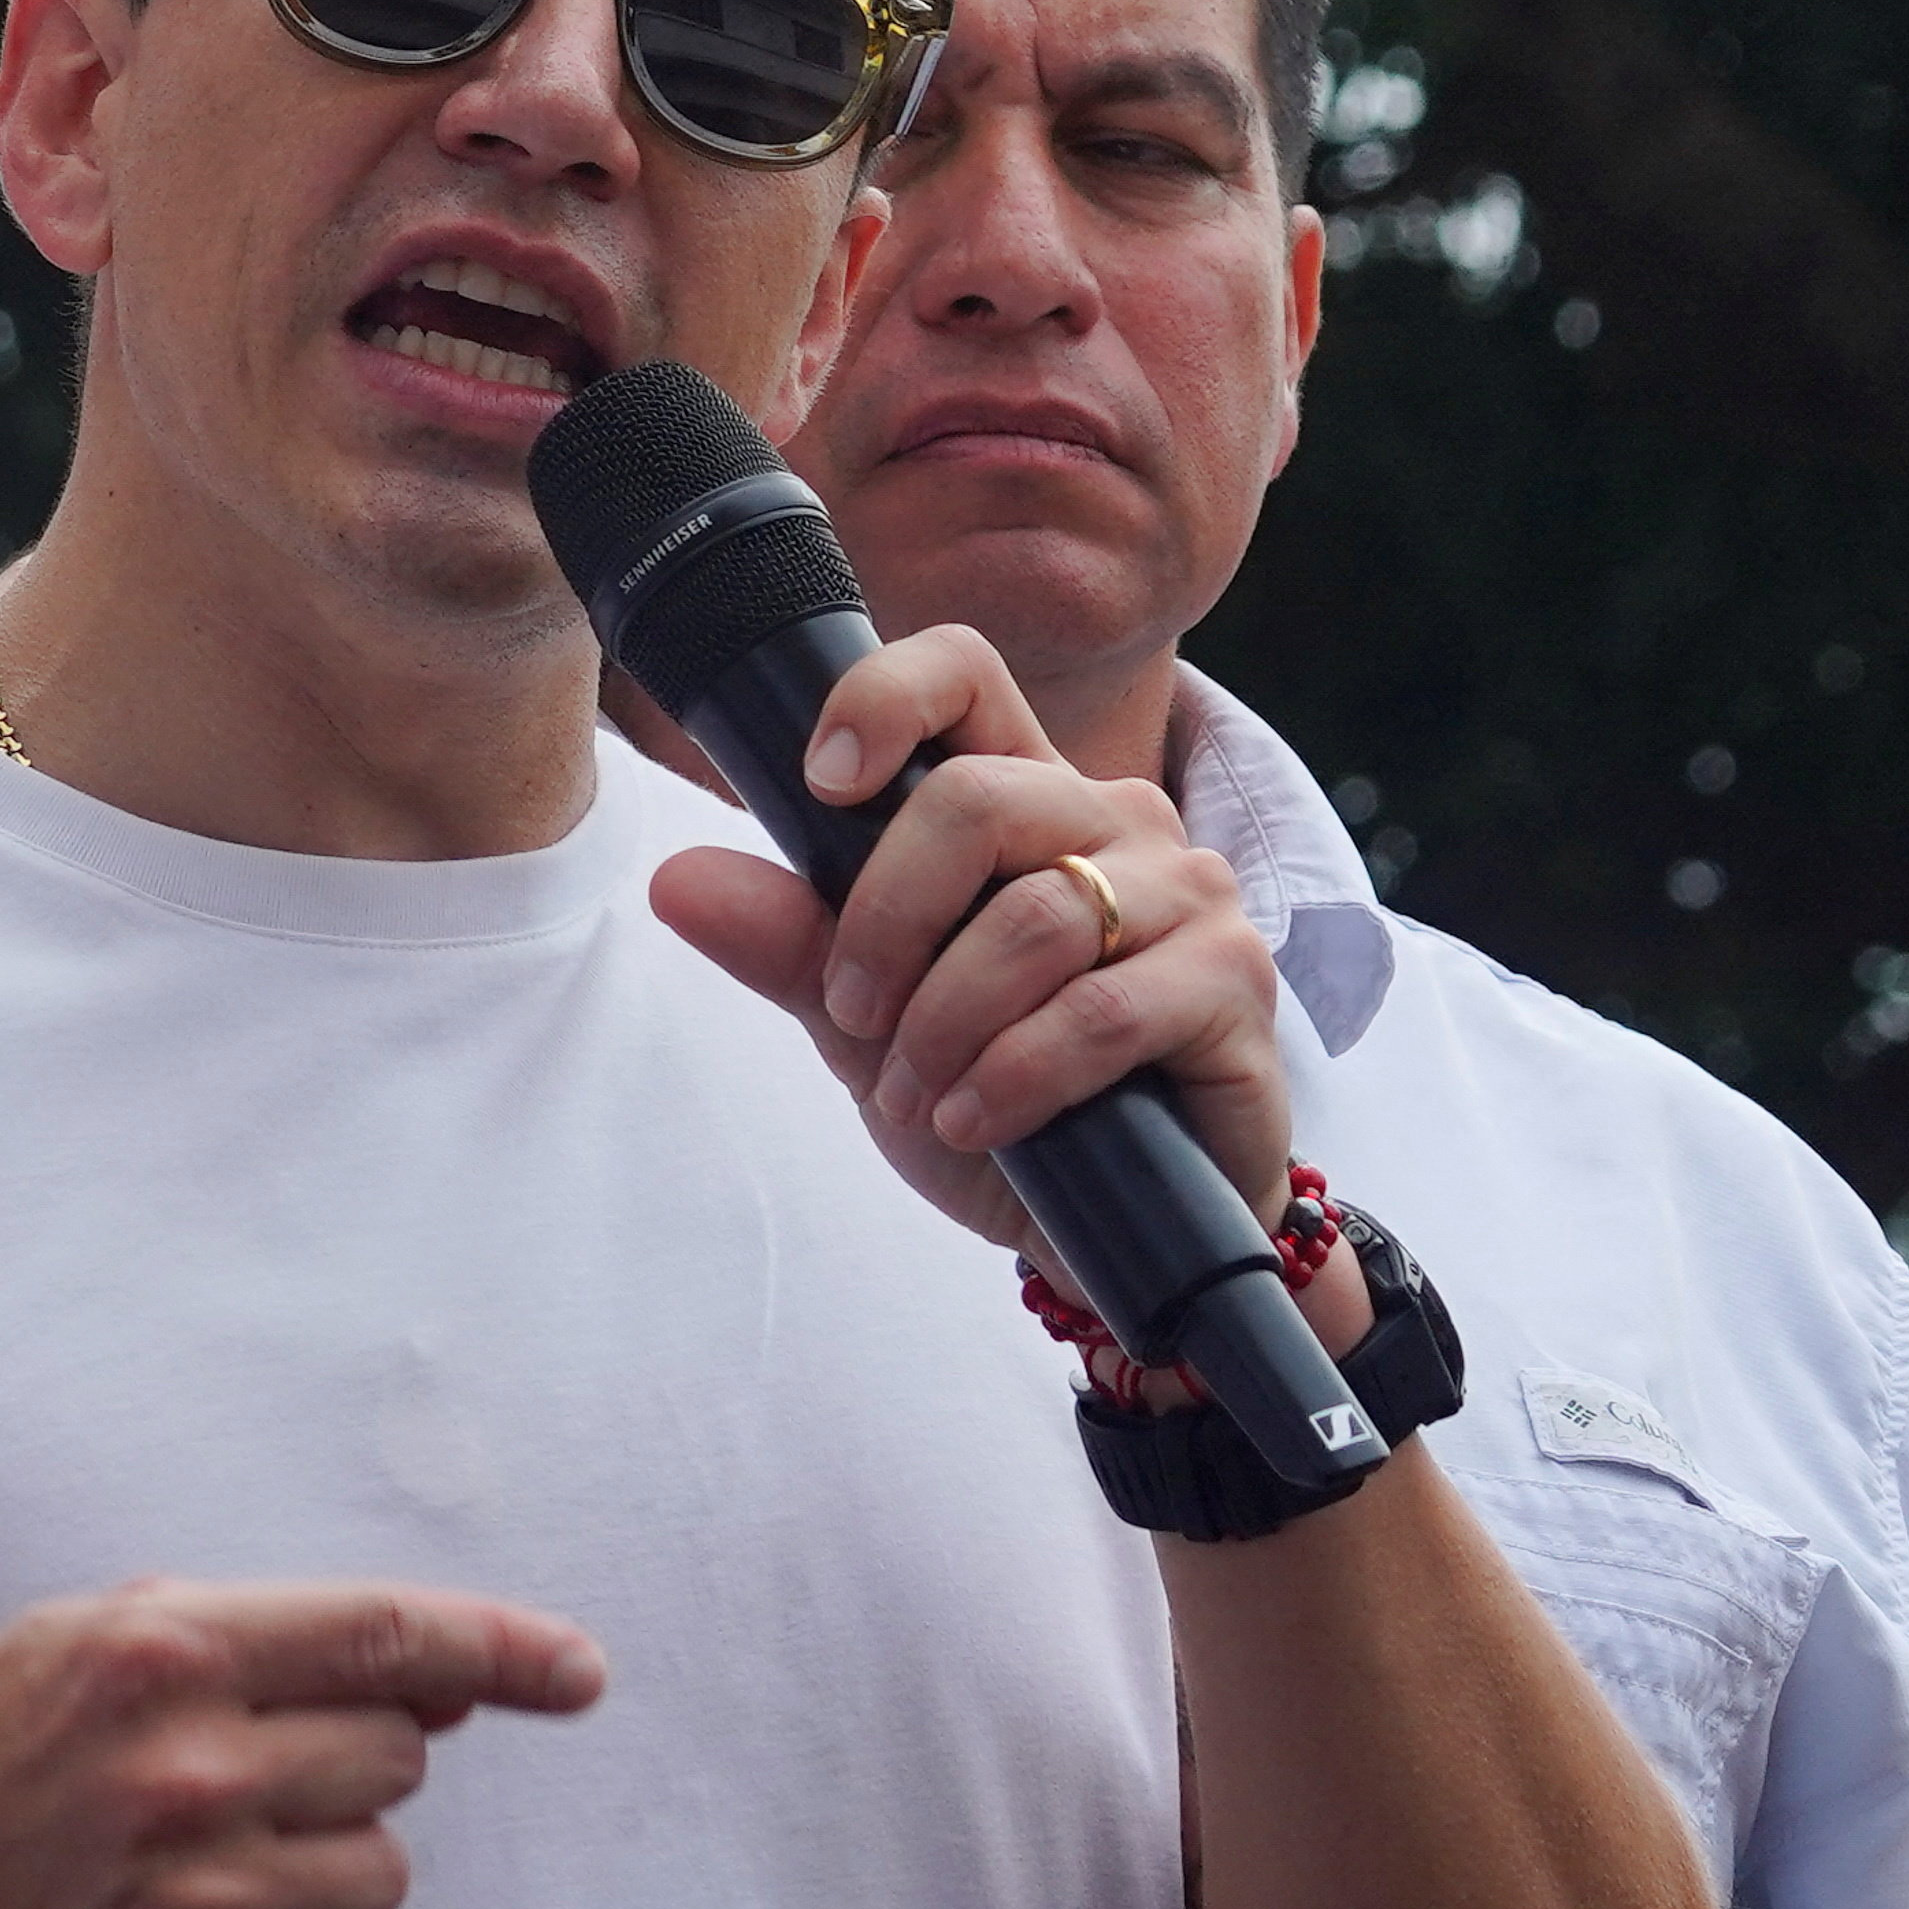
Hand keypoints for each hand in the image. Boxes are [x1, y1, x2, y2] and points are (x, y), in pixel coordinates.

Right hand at [0, 1579, 605, 1908]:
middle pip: (397, 1757)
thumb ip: (270, 1641)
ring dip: (323, 1863)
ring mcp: (197, 1901)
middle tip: (243, 1773)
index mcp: (164, 1652)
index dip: (506, 1646)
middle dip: (346, 1758)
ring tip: (207, 1859)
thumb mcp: (100, 1641)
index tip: (579, 1671)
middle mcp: (190, 1770)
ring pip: (381, 1874)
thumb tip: (449, 1681)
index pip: (387, 1633)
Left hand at [645, 620, 1293, 1263]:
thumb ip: (792, 946)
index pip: (963, 672)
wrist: (1112, 1236)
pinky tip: (980, 1122)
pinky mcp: (1234, 983)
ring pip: (1035, 915)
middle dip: (885, 919)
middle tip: (854, 1014)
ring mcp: (1187, 893)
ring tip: (919, 1099)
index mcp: (1024, 797)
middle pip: (976, 798)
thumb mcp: (872, 1029)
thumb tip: (675, 879)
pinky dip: (1018, 1074)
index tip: (818, 785)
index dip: (883, 698)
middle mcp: (1114, 820)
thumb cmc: (1000, 1105)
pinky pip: (1105, 1009)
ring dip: (946, 1023)